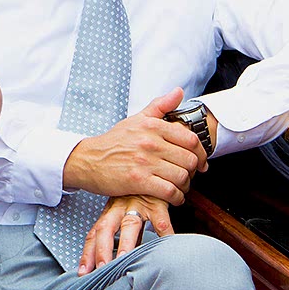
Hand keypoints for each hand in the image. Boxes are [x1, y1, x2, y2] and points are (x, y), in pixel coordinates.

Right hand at [62, 88, 204, 202]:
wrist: (88, 160)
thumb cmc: (113, 141)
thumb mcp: (136, 119)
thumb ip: (160, 106)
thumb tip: (179, 92)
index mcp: (152, 126)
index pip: (191, 140)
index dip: (201, 154)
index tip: (199, 163)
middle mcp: (150, 142)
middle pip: (189, 160)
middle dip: (193, 172)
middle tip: (188, 176)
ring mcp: (145, 162)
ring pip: (181, 177)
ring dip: (185, 186)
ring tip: (180, 188)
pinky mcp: (139, 181)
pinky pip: (169, 191)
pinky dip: (176, 198)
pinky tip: (173, 197)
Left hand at [78, 195, 173, 274]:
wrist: (154, 172)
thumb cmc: (137, 196)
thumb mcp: (126, 214)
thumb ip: (121, 236)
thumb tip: (115, 262)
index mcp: (109, 213)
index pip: (94, 234)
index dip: (88, 253)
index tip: (84, 272)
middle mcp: (119, 208)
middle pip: (105, 229)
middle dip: (101, 250)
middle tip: (101, 269)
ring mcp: (138, 205)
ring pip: (129, 225)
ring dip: (125, 243)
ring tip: (123, 260)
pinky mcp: (158, 204)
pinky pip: (161, 222)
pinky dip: (164, 236)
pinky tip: (164, 250)